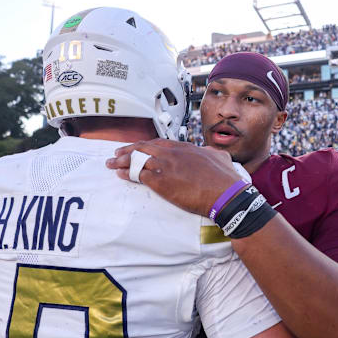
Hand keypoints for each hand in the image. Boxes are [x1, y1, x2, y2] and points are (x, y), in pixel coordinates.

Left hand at [105, 139, 242, 216]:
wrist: (226, 194)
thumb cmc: (226, 180)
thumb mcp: (220, 158)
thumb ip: (212, 154)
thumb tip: (212, 154)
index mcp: (185, 148)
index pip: (158, 143)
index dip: (144, 146)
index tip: (137, 147)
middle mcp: (172, 153)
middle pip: (143, 148)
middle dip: (127, 150)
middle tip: (117, 153)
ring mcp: (165, 166)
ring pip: (136, 160)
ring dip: (121, 161)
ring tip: (111, 163)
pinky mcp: (161, 181)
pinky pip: (137, 174)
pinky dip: (126, 173)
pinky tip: (119, 174)